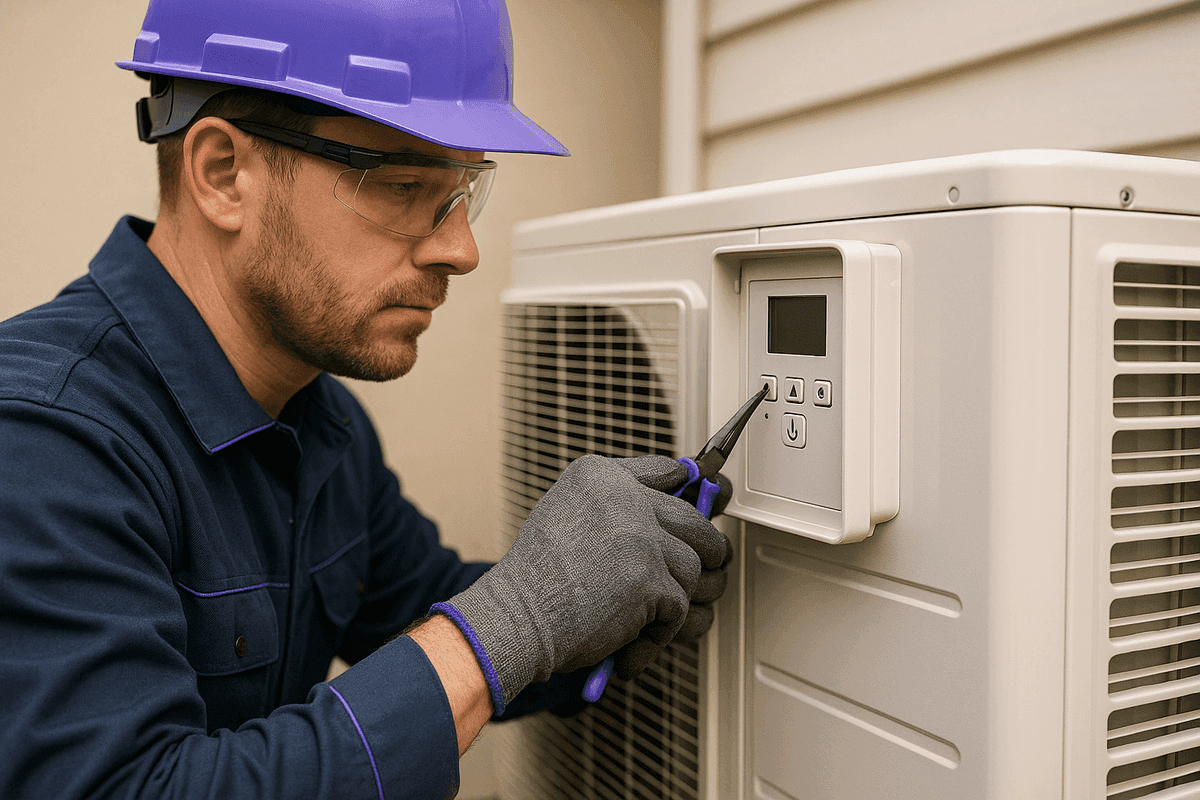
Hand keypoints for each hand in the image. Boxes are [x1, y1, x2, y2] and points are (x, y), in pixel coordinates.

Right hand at [434, 454, 726, 711]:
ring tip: (657, 615)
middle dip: (707, 550)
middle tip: (708, 568)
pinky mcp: (651, 581)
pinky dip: (661, 632)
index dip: (692, 489)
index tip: (709, 497)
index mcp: (600, 475)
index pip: (667, 470)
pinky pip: (681, 609)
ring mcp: (641, 539)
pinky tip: (635, 639)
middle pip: (696, 521)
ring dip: (681, 598)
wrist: (516, 617)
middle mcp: (624, 498)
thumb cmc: (536, 578)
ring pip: (695, 568)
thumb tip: (677, 505)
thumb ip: (615, 504)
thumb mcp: (566, 513)